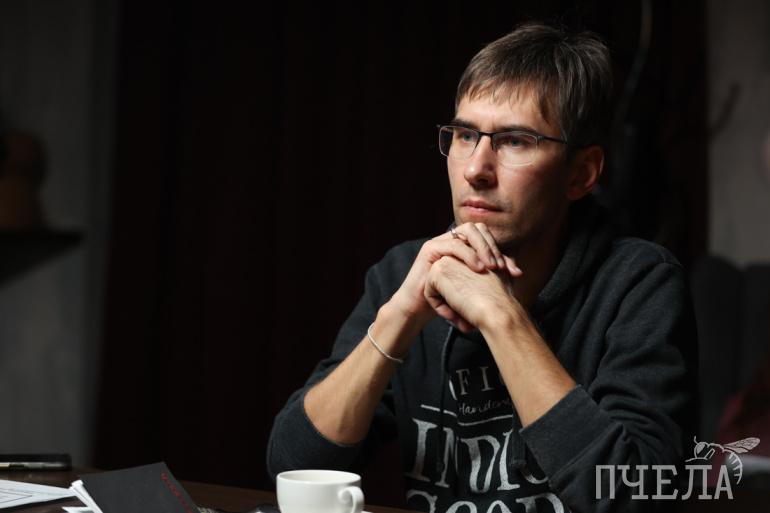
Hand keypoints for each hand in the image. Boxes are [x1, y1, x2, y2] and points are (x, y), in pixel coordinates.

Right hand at [389, 223, 521, 329]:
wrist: (421, 309)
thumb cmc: (448, 299)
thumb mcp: (474, 286)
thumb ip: (493, 276)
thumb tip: (518, 273)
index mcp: (463, 245)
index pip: (486, 236)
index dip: (501, 250)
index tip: (513, 272)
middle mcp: (451, 239)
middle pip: (477, 228)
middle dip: (492, 246)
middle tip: (501, 267)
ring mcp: (440, 241)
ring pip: (466, 231)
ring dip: (482, 248)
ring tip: (492, 267)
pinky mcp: (430, 249)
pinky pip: (452, 244)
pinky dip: (468, 255)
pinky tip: (478, 268)